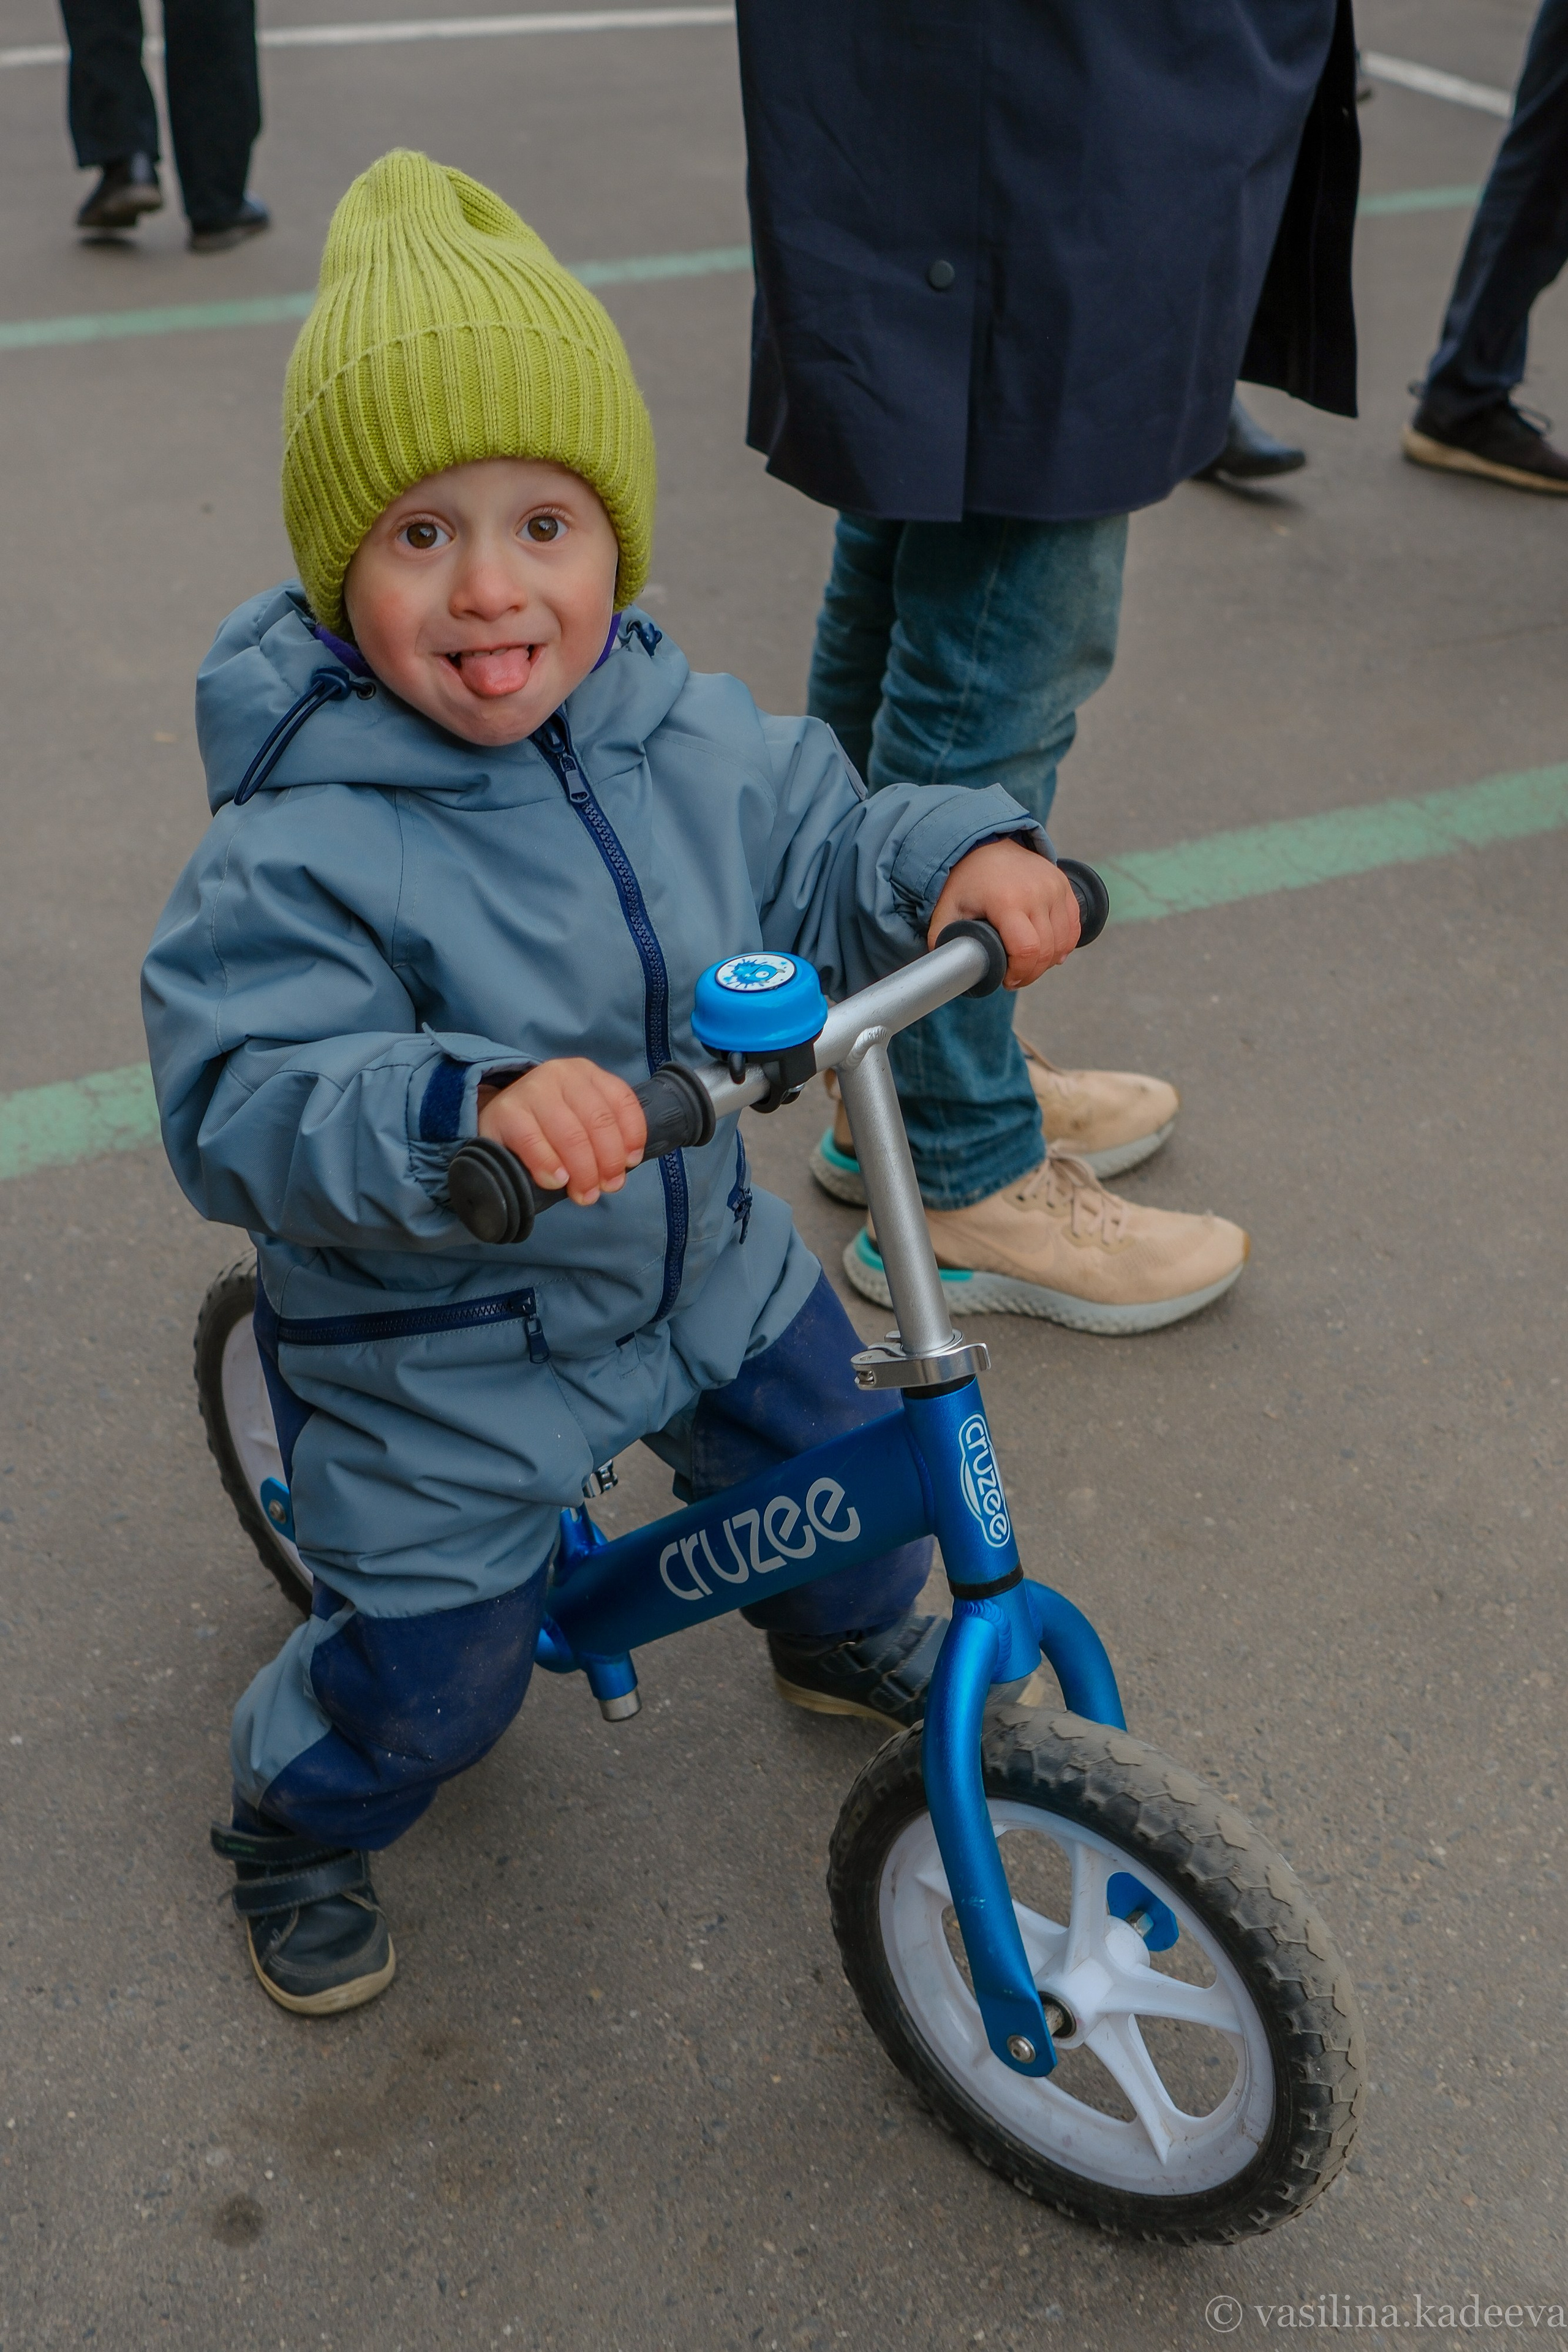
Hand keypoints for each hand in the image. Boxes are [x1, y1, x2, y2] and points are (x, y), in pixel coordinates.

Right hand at [477, 1059, 645, 1205]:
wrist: (495, 1116)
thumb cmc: (547, 1124)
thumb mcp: (579, 1118)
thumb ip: (602, 1138)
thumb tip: (616, 1175)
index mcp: (587, 1073)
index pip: (622, 1101)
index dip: (632, 1136)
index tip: (631, 1163)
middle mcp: (562, 1074)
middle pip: (599, 1122)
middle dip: (609, 1162)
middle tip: (607, 1188)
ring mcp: (532, 1089)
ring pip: (571, 1135)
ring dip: (583, 1172)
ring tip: (584, 1195)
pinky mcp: (506, 1112)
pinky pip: (535, 1144)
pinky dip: (550, 1167)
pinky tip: (556, 1182)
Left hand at [927, 838, 1080, 986]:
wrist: (985, 844)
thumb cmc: (966, 880)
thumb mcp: (947, 909)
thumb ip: (944, 940)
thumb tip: (947, 971)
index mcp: (1006, 900)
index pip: (1027, 950)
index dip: (1020, 973)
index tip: (1007, 980)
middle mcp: (1036, 892)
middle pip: (1046, 950)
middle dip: (1032, 973)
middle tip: (1016, 978)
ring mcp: (1054, 887)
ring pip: (1063, 942)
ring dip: (1048, 961)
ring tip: (1030, 966)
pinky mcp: (1064, 885)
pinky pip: (1074, 926)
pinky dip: (1064, 944)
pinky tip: (1050, 953)